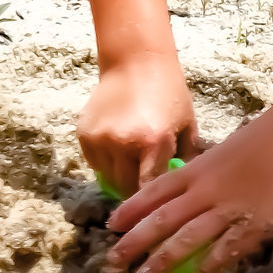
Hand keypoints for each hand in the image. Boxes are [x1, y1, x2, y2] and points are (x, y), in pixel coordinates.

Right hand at [77, 54, 203, 197]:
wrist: (136, 61)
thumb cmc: (169, 90)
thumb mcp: (187, 122)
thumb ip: (186, 156)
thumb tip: (183, 188)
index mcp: (155, 142)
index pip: (149, 190)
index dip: (151, 204)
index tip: (155, 211)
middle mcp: (124, 144)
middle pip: (126, 189)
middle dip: (136, 190)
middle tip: (143, 182)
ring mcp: (101, 139)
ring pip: (107, 178)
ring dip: (119, 175)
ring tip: (131, 158)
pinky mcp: (84, 134)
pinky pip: (94, 162)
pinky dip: (105, 161)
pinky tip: (118, 144)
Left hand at [104, 107, 272, 272]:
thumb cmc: (259, 141)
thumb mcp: (220, 153)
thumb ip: (199, 175)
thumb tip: (176, 196)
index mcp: (198, 168)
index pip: (155, 191)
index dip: (131, 209)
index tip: (110, 226)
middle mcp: (207, 188)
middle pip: (163, 218)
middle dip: (135, 242)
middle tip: (113, 262)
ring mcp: (229, 206)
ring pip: (188, 237)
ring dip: (164, 259)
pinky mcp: (254, 222)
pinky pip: (228, 247)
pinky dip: (212, 263)